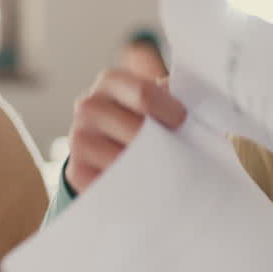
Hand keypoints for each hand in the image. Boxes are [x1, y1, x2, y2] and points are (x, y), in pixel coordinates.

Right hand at [64, 61, 186, 194]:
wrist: (106, 142)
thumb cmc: (139, 117)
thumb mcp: (154, 99)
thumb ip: (172, 96)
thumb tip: (196, 106)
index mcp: (111, 82)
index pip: (144, 94)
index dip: (170, 111)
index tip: (183, 123)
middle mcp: (89, 107)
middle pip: (135, 130)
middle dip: (161, 144)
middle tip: (178, 155)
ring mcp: (79, 139)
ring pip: (122, 159)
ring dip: (147, 170)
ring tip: (163, 173)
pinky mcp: (76, 171)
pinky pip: (108, 184)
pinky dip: (130, 189)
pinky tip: (144, 186)